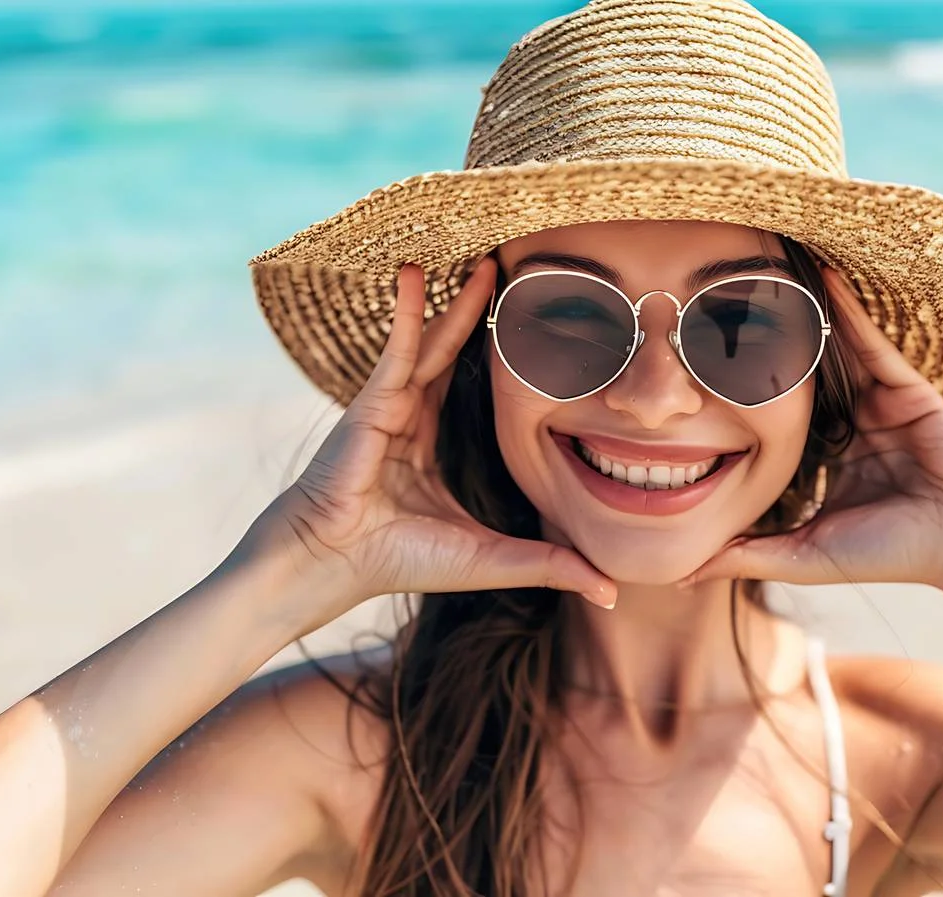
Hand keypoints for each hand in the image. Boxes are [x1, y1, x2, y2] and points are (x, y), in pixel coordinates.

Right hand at [262, 260, 616, 620]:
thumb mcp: (489, 560)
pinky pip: (399, 346)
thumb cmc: (397, 561)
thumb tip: (610, 589)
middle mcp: (412, 416)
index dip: (505, 362)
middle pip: (457, 355)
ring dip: (458, 302)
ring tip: (485, 261)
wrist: (332, 564)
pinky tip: (418, 273)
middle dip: (484, 317)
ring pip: (434, 342)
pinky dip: (411, 310)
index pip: (474, 390)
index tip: (542, 333)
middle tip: (517, 274)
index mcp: (431, 445)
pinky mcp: (374, 400)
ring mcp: (392, 405)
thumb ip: (547, 564)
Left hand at [685, 265, 942, 618]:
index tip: (692, 372)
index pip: (775, 419)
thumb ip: (747, 557)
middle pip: (800, 377)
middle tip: (718, 308)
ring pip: (831, 352)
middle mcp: (852, 423)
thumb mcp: (803, 556)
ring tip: (759, 277)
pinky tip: (819, 278)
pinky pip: (869, 342)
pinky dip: (846, 310)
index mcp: (827, 458)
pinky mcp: (905, 387)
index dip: (739, 397)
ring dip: (800, 316)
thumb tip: (682, 574)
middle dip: (766, 346)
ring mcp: (879, 401)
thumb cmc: (890, 555)